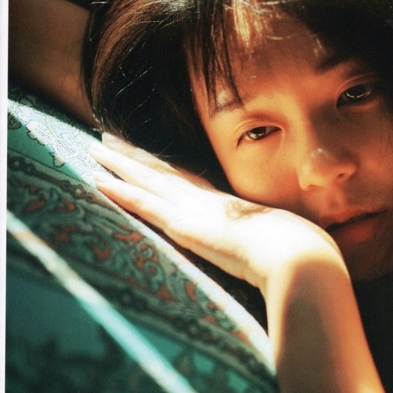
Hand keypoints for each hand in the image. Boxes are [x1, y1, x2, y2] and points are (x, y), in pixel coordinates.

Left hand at [91, 133, 340, 292]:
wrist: (295, 252)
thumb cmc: (295, 254)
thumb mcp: (281, 247)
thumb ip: (273, 246)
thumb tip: (287, 252)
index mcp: (229, 206)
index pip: (191, 182)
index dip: (169, 168)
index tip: (152, 157)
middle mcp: (208, 201)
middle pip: (165, 171)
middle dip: (137, 155)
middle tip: (111, 139)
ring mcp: (194, 209)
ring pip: (148, 178)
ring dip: (121, 163)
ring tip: (98, 148)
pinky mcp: (183, 225)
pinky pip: (143, 203)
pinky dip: (120, 190)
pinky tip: (98, 180)